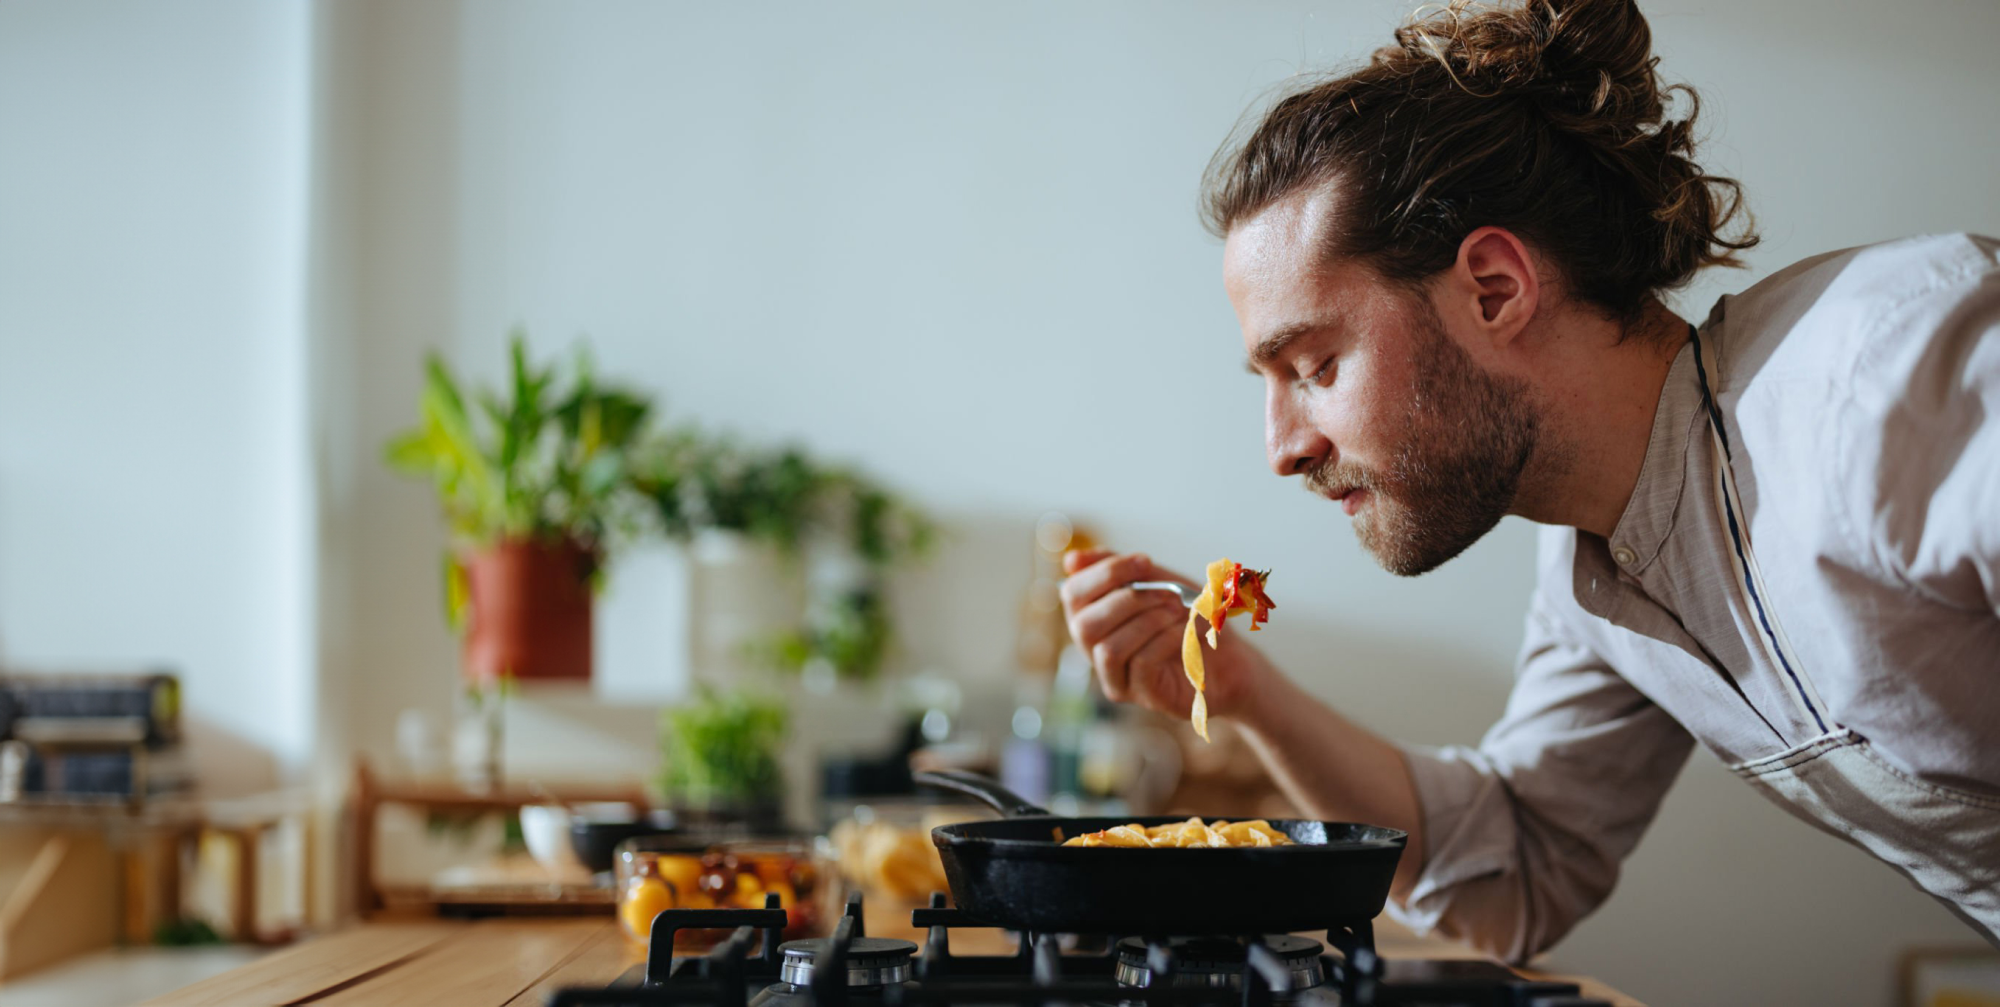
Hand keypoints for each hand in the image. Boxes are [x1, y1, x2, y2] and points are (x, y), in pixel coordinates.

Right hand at [1059, 549, 1269, 723]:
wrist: (1231, 656)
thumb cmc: (1187, 617)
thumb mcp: (1154, 582)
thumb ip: (1115, 570)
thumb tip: (1070, 560)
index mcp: (1091, 618)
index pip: (1072, 594)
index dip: (1105, 573)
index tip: (1145, 561)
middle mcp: (1095, 650)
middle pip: (1082, 625)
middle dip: (1126, 600)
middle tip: (1165, 591)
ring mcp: (1117, 677)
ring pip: (1108, 648)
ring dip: (1147, 621)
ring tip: (1178, 610)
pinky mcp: (1143, 695)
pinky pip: (1140, 663)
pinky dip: (1164, 639)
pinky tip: (1184, 631)